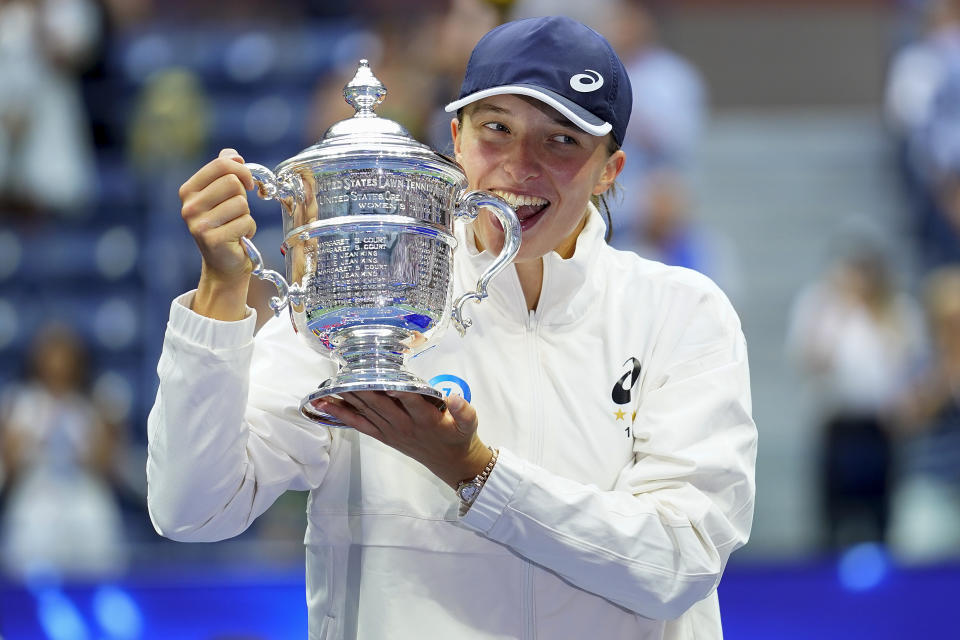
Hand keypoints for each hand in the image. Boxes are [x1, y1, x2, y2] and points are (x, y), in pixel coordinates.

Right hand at [179, 149, 256, 319]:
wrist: (224, 262)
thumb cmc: (225, 224)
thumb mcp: (223, 195)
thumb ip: (225, 171)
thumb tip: (233, 154)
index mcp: (189, 190)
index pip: (221, 164)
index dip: (241, 169)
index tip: (247, 183)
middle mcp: (189, 206)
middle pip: (233, 182)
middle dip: (243, 196)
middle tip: (238, 211)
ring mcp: (198, 224)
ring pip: (241, 203)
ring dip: (246, 215)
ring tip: (235, 226)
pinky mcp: (212, 240)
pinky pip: (245, 222)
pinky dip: (248, 230)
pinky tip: (238, 238)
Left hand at [314, 391, 491, 488]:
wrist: (452, 463)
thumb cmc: (459, 437)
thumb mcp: (470, 423)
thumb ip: (464, 410)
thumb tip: (453, 397)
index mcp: (425, 418)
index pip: (409, 399)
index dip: (396, 388)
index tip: (383, 377)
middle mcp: (404, 424)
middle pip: (379, 403)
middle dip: (361, 387)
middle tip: (344, 370)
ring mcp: (392, 431)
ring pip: (366, 411)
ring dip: (347, 397)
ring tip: (328, 384)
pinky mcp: (384, 436)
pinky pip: (360, 425)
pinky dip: (342, 414)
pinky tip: (326, 404)